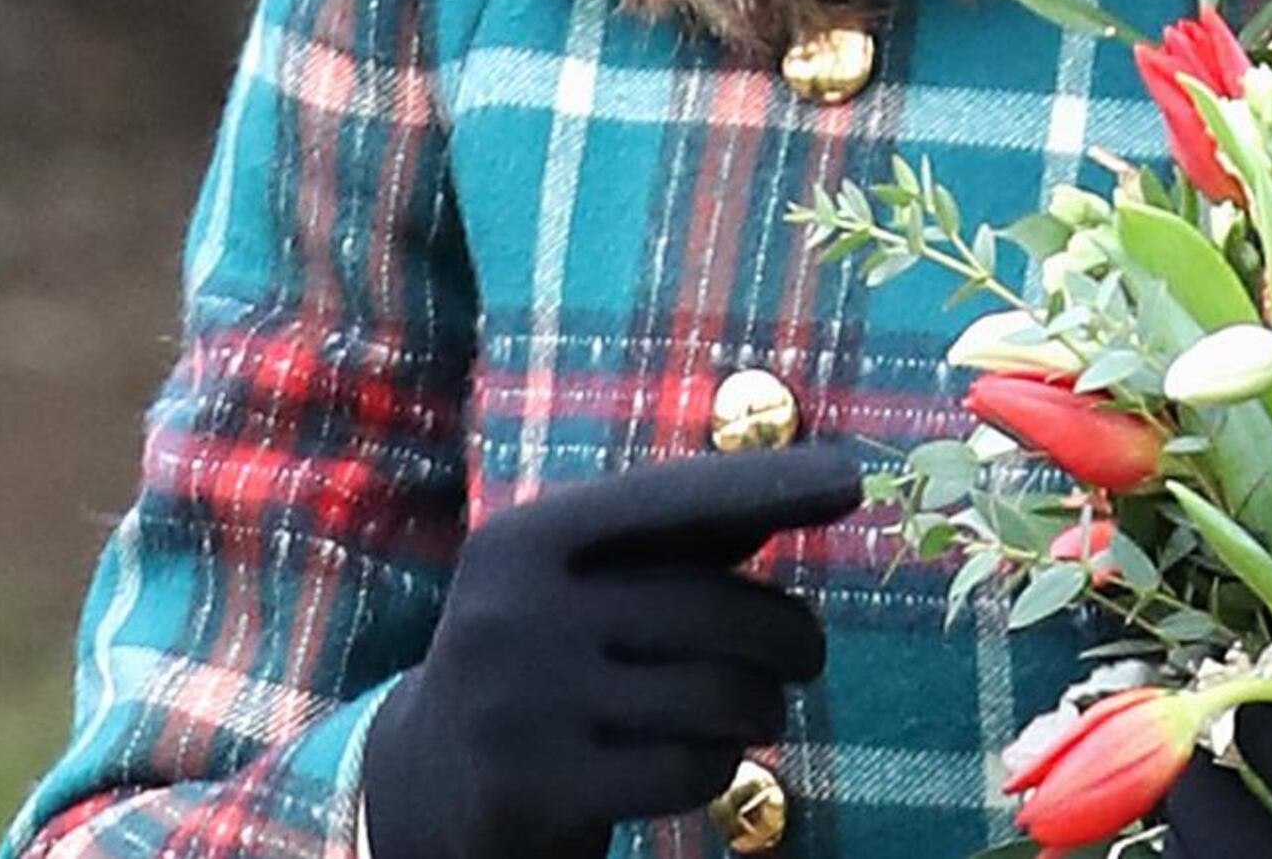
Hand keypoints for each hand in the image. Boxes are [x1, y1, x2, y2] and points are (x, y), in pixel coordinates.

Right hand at [360, 442, 860, 858]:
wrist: (422, 786)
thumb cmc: (542, 664)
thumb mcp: (577, 587)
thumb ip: (672, 542)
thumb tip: (802, 486)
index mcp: (526, 540)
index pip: (668, 500)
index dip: (766, 485)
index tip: (849, 478)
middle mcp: (513, 613)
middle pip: (718, 609)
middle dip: (790, 636)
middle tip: (806, 656)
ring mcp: (519, 707)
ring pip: (718, 695)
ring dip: (762, 708)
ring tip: (754, 711)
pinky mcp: (538, 793)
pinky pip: (692, 768)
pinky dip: (720, 765)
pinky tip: (702, 761)